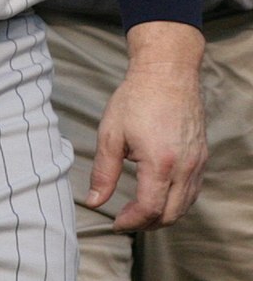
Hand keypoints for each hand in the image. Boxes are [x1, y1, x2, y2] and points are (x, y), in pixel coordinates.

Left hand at [86, 21, 206, 230]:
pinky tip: (160, 193)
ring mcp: (196, 163)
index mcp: (159, 163)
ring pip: (185, 205)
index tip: (115, 221)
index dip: (131, 222)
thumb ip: (103, 172)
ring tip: (141, 210)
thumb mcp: (111, 133)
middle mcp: (183, 167)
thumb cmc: (137, 97)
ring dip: (163, 215)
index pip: (149, 209)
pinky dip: (177, 200)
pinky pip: (193, 190)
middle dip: (147, 223)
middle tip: (126, 219)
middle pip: (170, 215)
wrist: (167, 71)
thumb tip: (94, 201)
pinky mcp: (201, 156)